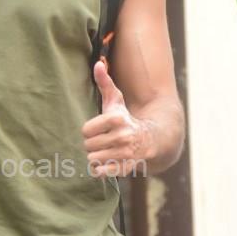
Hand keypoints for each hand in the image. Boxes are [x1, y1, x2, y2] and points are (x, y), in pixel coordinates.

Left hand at [82, 60, 154, 177]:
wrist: (150, 140)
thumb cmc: (126, 118)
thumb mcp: (116, 100)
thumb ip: (105, 82)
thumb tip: (97, 63)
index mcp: (117, 119)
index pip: (86, 130)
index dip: (89, 131)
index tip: (97, 130)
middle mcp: (123, 136)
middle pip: (88, 145)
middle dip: (92, 144)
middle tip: (102, 141)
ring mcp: (126, 154)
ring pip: (93, 158)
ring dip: (95, 156)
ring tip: (105, 151)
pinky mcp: (127, 168)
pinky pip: (101, 172)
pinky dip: (99, 169)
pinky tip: (105, 163)